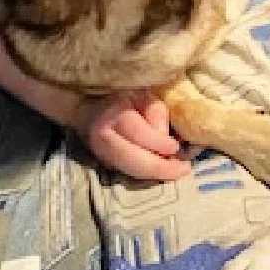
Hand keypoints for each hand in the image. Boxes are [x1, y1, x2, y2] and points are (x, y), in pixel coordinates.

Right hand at [73, 90, 191, 181]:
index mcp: (114, 114)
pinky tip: (160, 172)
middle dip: (160, 168)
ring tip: (175, 173)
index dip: (159, 143)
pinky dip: (145, 175)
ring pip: (129, 170)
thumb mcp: (142, 94)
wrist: (86, 107)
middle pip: (132, 159)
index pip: (138, 133)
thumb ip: (156, 112)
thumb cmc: (121, 97)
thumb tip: (165, 140)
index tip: (177, 147)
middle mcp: (103, 136)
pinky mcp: (103, 162)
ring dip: (153, 175)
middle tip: (183, 170)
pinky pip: (126, 172)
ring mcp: (100, 152)